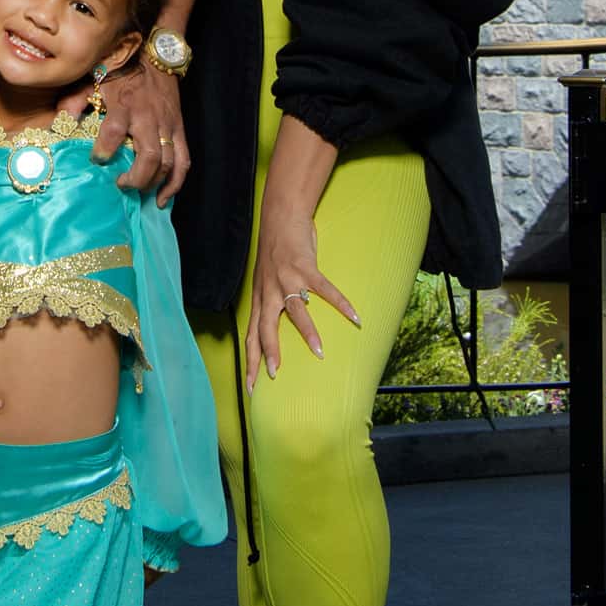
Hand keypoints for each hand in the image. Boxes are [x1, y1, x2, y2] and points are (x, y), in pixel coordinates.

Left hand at [76, 63, 187, 204]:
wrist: (155, 56)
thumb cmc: (121, 69)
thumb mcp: (93, 80)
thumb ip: (75, 101)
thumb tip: (58, 123)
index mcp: (124, 105)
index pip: (114, 131)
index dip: (104, 149)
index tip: (96, 159)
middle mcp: (148, 118)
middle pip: (149, 156)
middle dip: (136, 178)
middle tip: (120, 184)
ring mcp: (167, 126)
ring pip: (167, 162)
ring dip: (153, 183)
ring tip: (138, 193)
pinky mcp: (179, 130)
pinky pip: (183, 160)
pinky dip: (175, 183)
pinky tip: (163, 198)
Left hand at [249, 200, 357, 388]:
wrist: (281, 217)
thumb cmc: (275, 252)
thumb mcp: (265, 281)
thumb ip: (269, 303)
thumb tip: (274, 329)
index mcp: (260, 298)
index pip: (251, 335)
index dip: (250, 361)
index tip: (251, 388)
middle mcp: (269, 291)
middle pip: (265, 328)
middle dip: (269, 352)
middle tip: (275, 375)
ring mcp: (287, 279)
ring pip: (295, 311)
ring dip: (308, 333)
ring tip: (319, 353)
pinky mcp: (306, 267)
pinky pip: (325, 289)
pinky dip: (341, 303)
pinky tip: (355, 317)